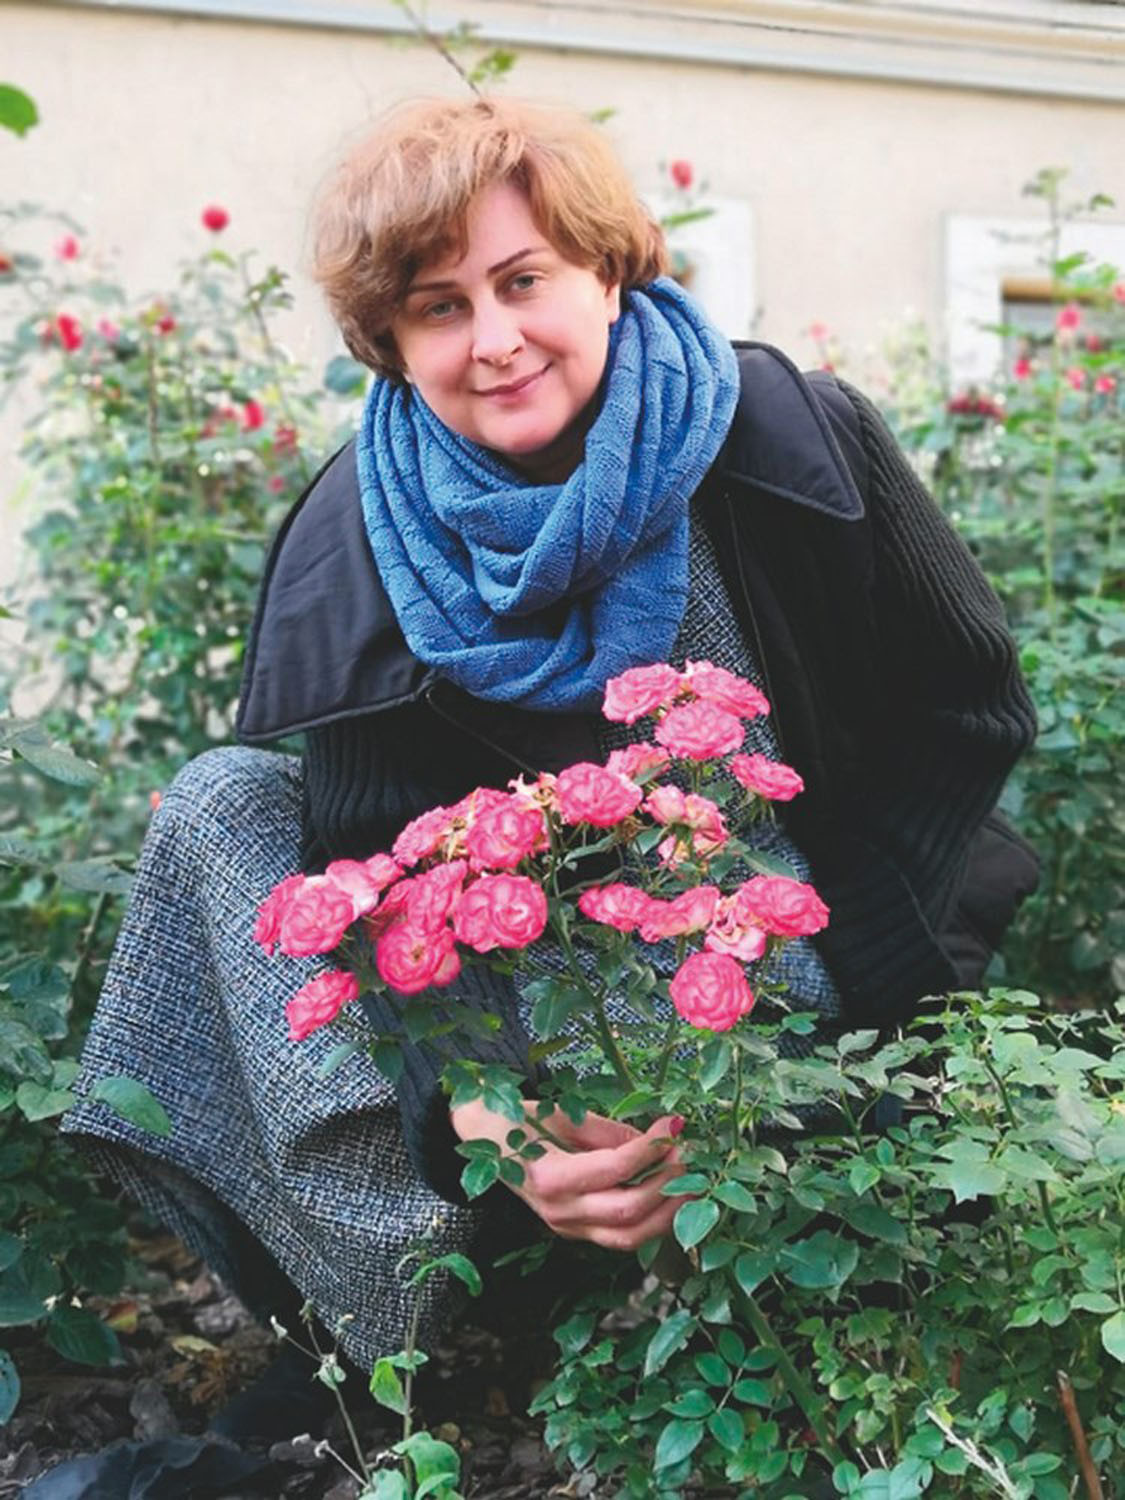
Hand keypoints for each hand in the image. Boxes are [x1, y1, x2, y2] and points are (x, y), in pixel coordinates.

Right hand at [450, 1099, 687, 1251]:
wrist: (481, 1140)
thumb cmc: (518, 1120)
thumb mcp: (562, 1114)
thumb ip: (609, 1132)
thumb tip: (656, 1141)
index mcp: (548, 1176)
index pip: (614, 1170)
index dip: (650, 1149)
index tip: (674, 1126)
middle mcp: (557, 1211)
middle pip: (627, 1211)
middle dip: (667, 1183)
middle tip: (687, 1153)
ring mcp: (566, 1227)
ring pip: (629, 1237)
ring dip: (667, 1212)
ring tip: (689, 1181)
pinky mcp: (574, 1231)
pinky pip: (620, 1237)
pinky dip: (651, 1222)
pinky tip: (669, 1199)